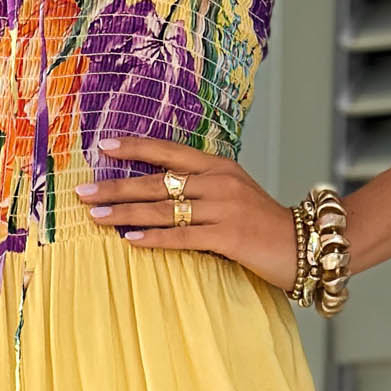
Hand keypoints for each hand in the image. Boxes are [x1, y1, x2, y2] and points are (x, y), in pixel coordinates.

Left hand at [75, 135, 300, 291]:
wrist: (307, 244)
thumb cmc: (266, 225)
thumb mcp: (236, 194)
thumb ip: (203, 189)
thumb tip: (163, 192)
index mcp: (218, 167)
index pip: (168, 152)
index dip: (135, 147)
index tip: (103, 146)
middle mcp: (218, 182)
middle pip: (157, 181)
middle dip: (116, 186)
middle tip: (82, 192)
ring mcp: (224, 208)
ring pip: (164, 208)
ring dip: (125, 212)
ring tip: (95, 217)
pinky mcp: (229, 236)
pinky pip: (183, 237)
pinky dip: (155, 238)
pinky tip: (131, 240)